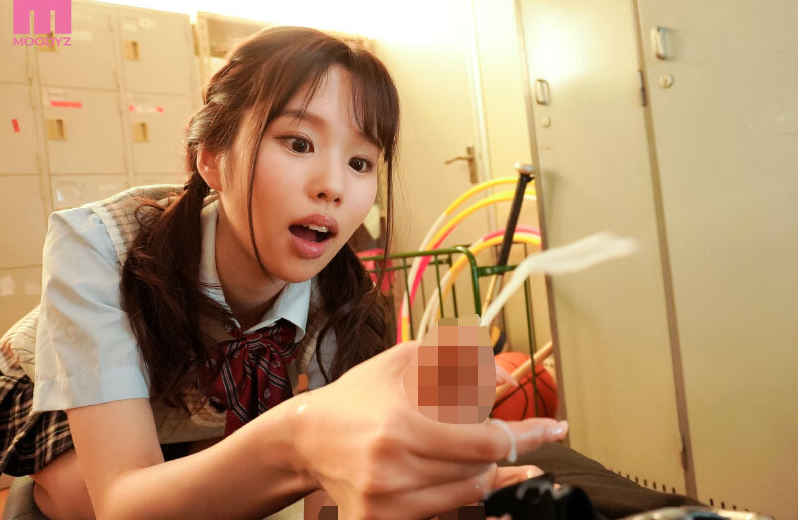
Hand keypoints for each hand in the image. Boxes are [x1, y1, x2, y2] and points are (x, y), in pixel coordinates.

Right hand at [290, 341, 567, 519]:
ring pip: (465, 496)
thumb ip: (456, 360)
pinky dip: (456, 495)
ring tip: (468, 450)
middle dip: (498, 451)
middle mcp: (394, 471)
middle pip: (480, 472)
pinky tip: (454, 474)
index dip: (528, 435)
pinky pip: (441, 514)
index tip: (556, 428)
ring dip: (479, 472)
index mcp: (402, 427)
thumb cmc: (358, 395)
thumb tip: (507, 376)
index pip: (486, 442)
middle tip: (500, 434)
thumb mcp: (404, 362)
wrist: (308, 437)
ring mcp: (386, 504)